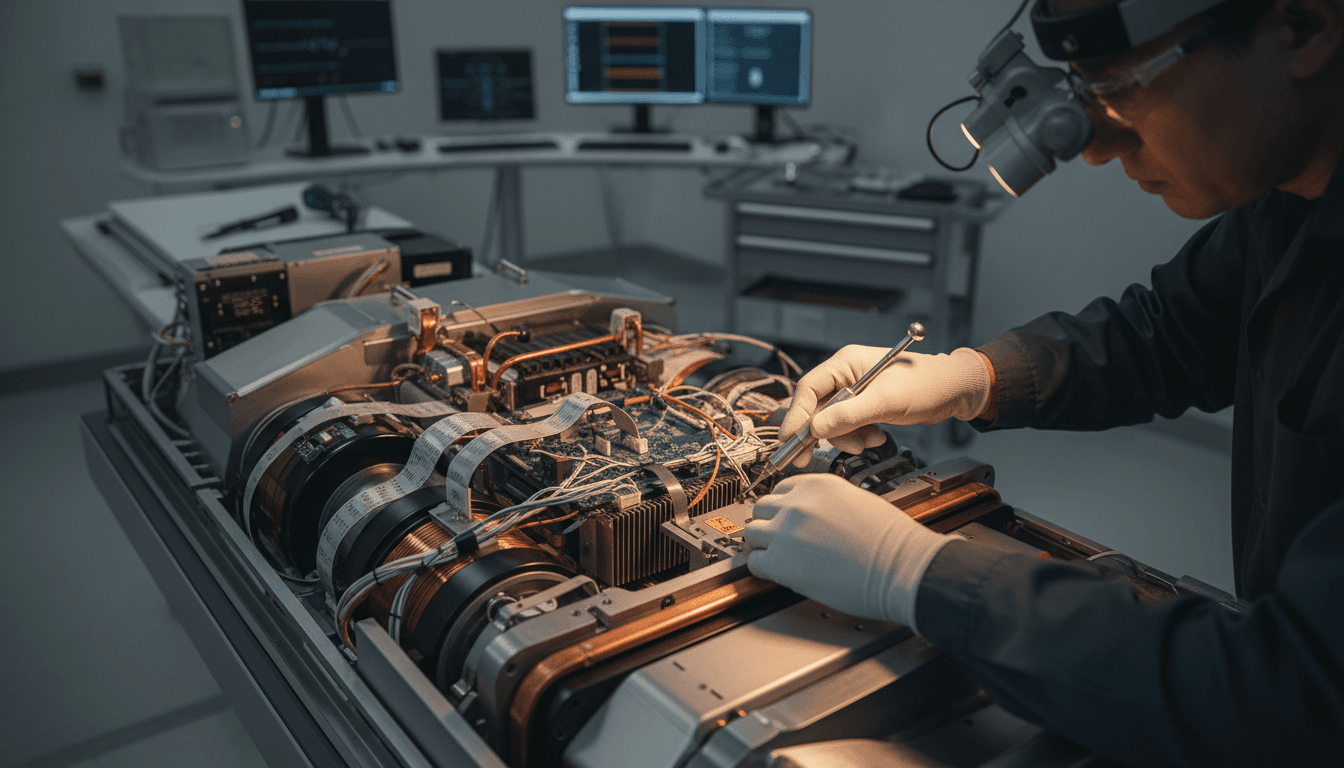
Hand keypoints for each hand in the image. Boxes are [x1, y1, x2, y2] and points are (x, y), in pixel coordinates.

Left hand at [743, 474, 950, 630]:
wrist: (901, 567)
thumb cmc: (890, 540)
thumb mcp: (856, 500)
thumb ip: (826, 502)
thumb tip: (811, 515)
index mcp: (817, 484)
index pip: (781, 490)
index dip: (783, 508)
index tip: (786, 519)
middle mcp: (797, 503)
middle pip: (762, 508)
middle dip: (770, 524)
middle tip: (781, 539)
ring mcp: (786, 531)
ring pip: (752, 533)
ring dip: (763, 545)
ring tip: (778, 556)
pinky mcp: (781, 562)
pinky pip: (754, 562)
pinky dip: (763, 568)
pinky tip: (779, 572)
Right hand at [780, 347, 993, 459]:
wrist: (956, 391)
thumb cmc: (927, 384)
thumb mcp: (885, 401)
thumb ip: (848, 415)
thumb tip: (815, 429)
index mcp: (845, 362)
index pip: (809, 388)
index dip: (797, 415)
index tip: (791, 440)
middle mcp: (846, 375)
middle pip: (816, 408)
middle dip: (822, 432)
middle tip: (807, 456)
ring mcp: (855, 392)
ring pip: (832, 422)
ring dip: (846, 437)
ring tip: (869, 441)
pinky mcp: (865, 407)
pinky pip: (849, 427)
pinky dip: (858, 437)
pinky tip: (876, 436)